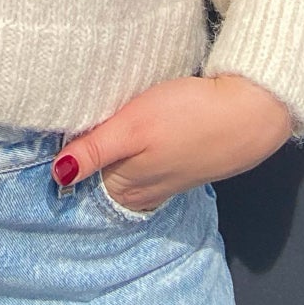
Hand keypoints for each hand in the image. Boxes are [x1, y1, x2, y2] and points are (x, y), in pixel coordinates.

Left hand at [52, 73, 293, 211]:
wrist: (249, 111)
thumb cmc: (188, 116)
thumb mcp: (132, 128)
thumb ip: (94, 151)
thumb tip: (57, 175)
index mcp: (123, 189)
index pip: (77, 178)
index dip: (65, 154)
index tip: (54, 132)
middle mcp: (140, 193)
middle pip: (98, 171)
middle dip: (85, 151)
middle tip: (76, 117)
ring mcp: (161, 180)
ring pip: (121, 164)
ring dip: (111, 146)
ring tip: (102, 118)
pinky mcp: (177, 163)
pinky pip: (143, 158)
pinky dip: (134, 144)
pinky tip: (137, 125)